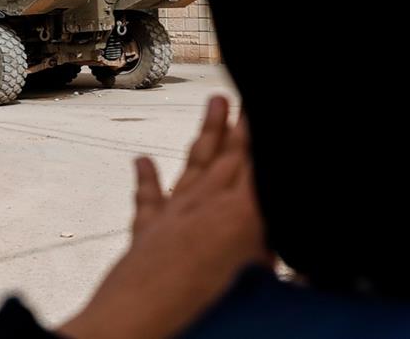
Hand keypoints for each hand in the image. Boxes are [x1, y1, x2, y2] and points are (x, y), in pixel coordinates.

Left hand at [58, 95, 266, 338]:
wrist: (135, 319)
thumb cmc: (198, 301)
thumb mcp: (254, 274)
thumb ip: (267, 249)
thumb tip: (274, 239)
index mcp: (238, 213)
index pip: (258, 164)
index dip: (266, 137)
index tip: (271, 109)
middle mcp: (205, 203)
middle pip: (233, 154)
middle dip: (246, 124)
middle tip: (253, 93)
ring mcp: (173, 213)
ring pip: (196, 163)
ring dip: (208, 132)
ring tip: (215, 101)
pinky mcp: (146, 232)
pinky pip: (148, 200)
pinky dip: (146, 179)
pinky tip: (141, 160)